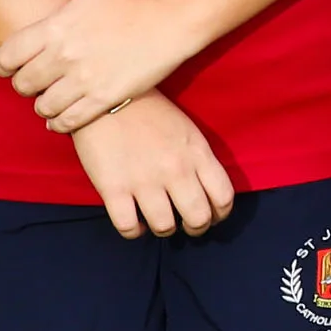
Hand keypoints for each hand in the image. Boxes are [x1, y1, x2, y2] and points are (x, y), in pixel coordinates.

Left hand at [0, 0, 190, 131]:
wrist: (170, 23)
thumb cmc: (131, 1)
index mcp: (55, 27)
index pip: (6, 57)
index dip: (3, 65)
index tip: (10, 67)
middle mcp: (63, 56)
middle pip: (21, 85)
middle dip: (24, 85)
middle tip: (35, 82)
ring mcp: (83, 80)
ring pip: (42, 106)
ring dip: (42, 104)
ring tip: (51, 98)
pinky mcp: (102, 98)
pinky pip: (67, 121)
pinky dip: (58, 122)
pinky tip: (60, 117)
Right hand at [70, 94, 235, 240]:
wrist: (106, 99)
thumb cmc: (149, 113)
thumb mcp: (187, 131)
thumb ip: (199, 160)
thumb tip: (206, 192)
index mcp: (197, 153)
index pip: (223, 197)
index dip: (220, 214)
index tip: (212, 216)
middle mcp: (176, 170)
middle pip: (198, 219)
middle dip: (196, 228)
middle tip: (186, 225)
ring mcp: (144, 181)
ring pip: (165, 227)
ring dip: (164, 229)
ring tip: (158, 221)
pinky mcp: (114, 189)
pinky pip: (129, 227)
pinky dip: (134, 231)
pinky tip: (134, 222)